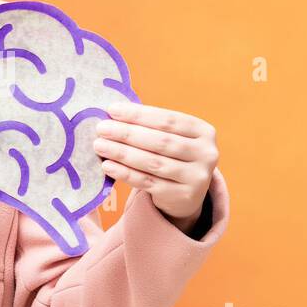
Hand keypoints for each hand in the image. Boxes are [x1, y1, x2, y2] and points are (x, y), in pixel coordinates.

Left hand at [92, 101, 217, 233]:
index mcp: (204, 131)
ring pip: (153, 162)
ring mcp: (196, 177)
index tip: (112, 109)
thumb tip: (113, 113)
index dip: (138, 114)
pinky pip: (147, 182)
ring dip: (122, 153)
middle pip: (160, 141)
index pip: (168, 120)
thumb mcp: (172, 137)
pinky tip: (108, 165)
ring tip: (100, 145)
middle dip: (127, 133)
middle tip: (101, 128)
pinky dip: (125, 173)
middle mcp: (206, 154)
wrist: (186, 193)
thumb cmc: (173, 156)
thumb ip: (150, 126)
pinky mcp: (182, 196)